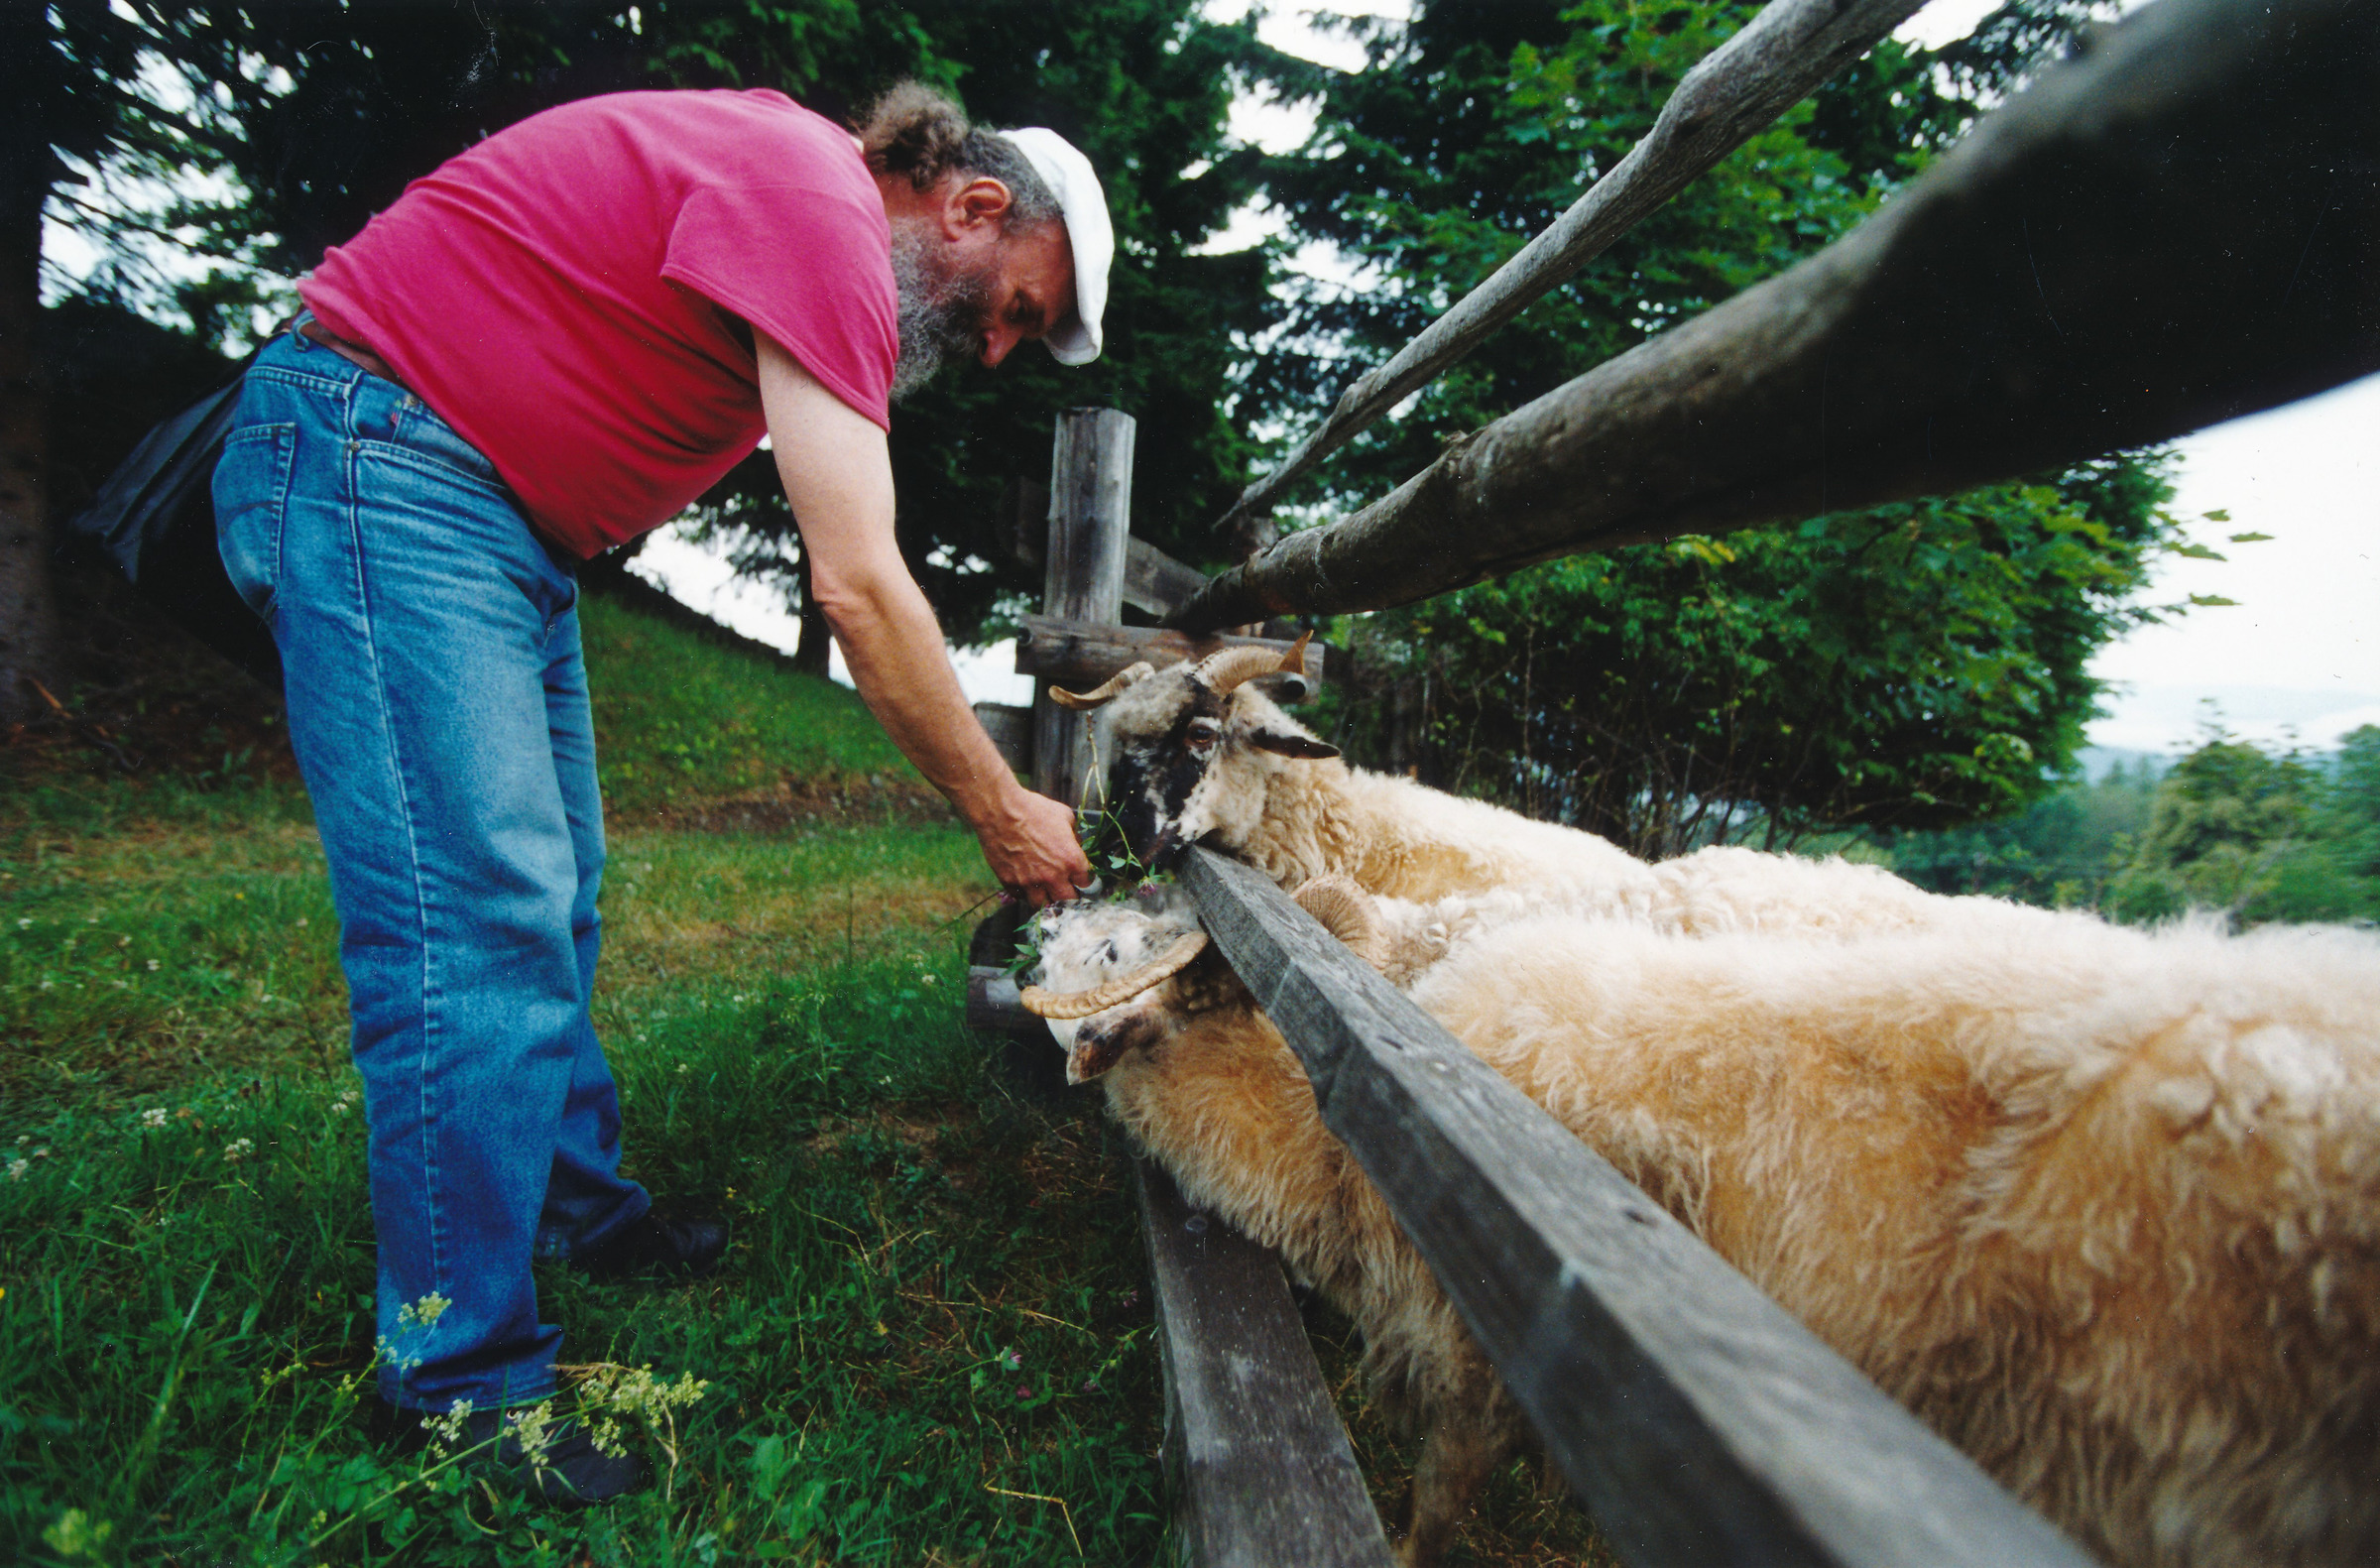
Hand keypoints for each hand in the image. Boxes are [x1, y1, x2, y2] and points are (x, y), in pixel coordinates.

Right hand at [975, 783, 1093, 908]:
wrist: (1000, 811)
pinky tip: (1026, 884)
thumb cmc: (1034, 809)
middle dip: (1069, 896)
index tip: (1080, 878)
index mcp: (1071, 860)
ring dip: (1046, 899)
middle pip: (1068, 901)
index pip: (1086, 883)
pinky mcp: (1010, 882)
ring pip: (1043, 905)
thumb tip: (1076, 844)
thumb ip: (1074, 835)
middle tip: (1065, 890)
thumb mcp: (1065, 816)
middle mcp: (1053, 876)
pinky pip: (1021, 897)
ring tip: (1045, 890)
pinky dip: (1025, 893)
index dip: (1084, 881)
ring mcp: (1030, 882)